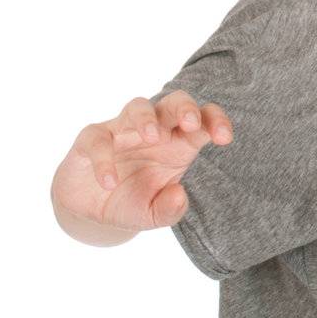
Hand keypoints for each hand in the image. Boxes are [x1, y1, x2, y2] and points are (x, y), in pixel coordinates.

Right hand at [51, 91, 230, 234]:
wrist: (91, 211)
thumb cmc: (131, 202)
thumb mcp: (153, 215)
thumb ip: (170, 210)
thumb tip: (179, 195)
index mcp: (179, 143)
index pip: (203, 120)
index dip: (216, 121)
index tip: (224, 138)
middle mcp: (154, 131)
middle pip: (174, 102)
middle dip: (185, 107)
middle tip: (191, 124)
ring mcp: (122, 131)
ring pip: (137, 106)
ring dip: (146, 118)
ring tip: (153, 137)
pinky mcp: (91, 139)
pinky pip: (97, 138)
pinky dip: (103, 157)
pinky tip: (109, 182)